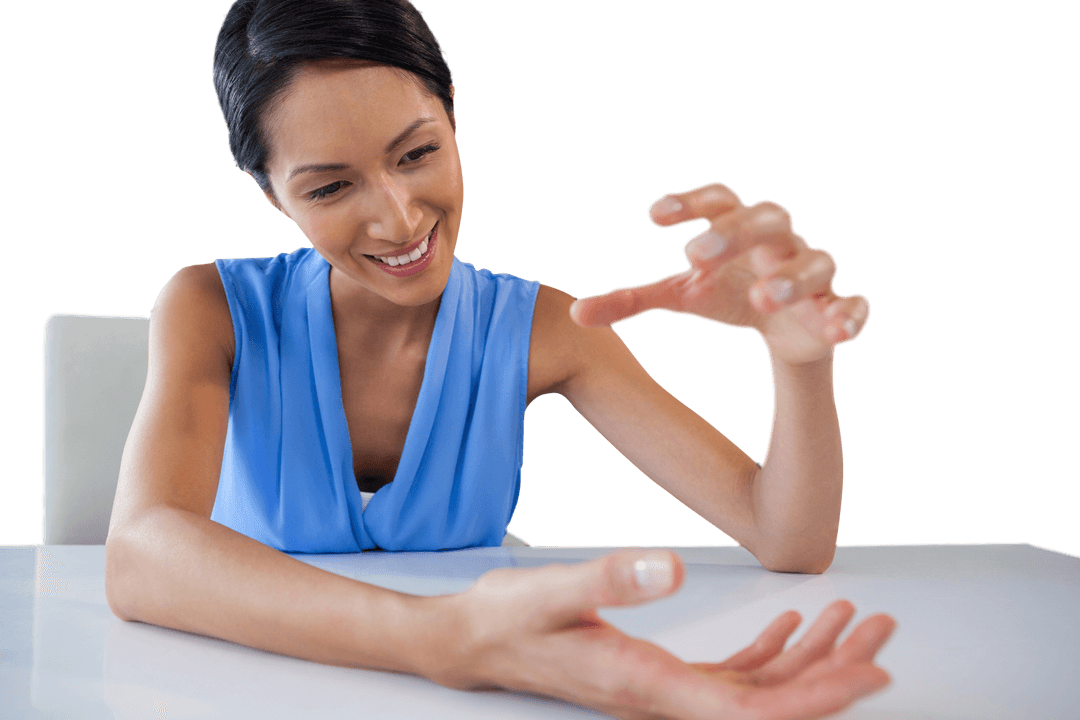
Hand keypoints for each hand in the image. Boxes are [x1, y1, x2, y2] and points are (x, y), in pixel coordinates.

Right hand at [436, 549, 895, 719]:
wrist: (477, 640)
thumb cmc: (509, 620)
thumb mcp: (551, 591)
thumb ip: (610, 581)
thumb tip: (670, 569)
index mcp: (647, 686)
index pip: (751, 708)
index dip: (817, 695)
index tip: (870, 673)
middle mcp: (664, 699)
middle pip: (770, 703)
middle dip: (833, 672)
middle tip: (883, 634)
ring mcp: (665, 690)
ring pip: (759, 688)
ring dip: (810, 658)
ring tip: (854, 621)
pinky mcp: (659, 673)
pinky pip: (732, 674)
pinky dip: (770, 650)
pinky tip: (790, 623)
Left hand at [569, 182, 871, 365]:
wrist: (783, 329)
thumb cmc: (727, 295)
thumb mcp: (680, 296)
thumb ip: (632, 299)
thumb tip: (575, 313)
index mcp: (737, 228)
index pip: (719, 200)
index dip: (690, 202)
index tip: (655, 216)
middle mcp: (779, 241)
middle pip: (768, 216)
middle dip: (735, 231)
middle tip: (695, 257)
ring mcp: (813, 272)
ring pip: (815, 259)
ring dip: (790, 276)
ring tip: (762, 297)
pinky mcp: (838, 307)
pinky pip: (854, 303)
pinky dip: (850, 314)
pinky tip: (836, 330)